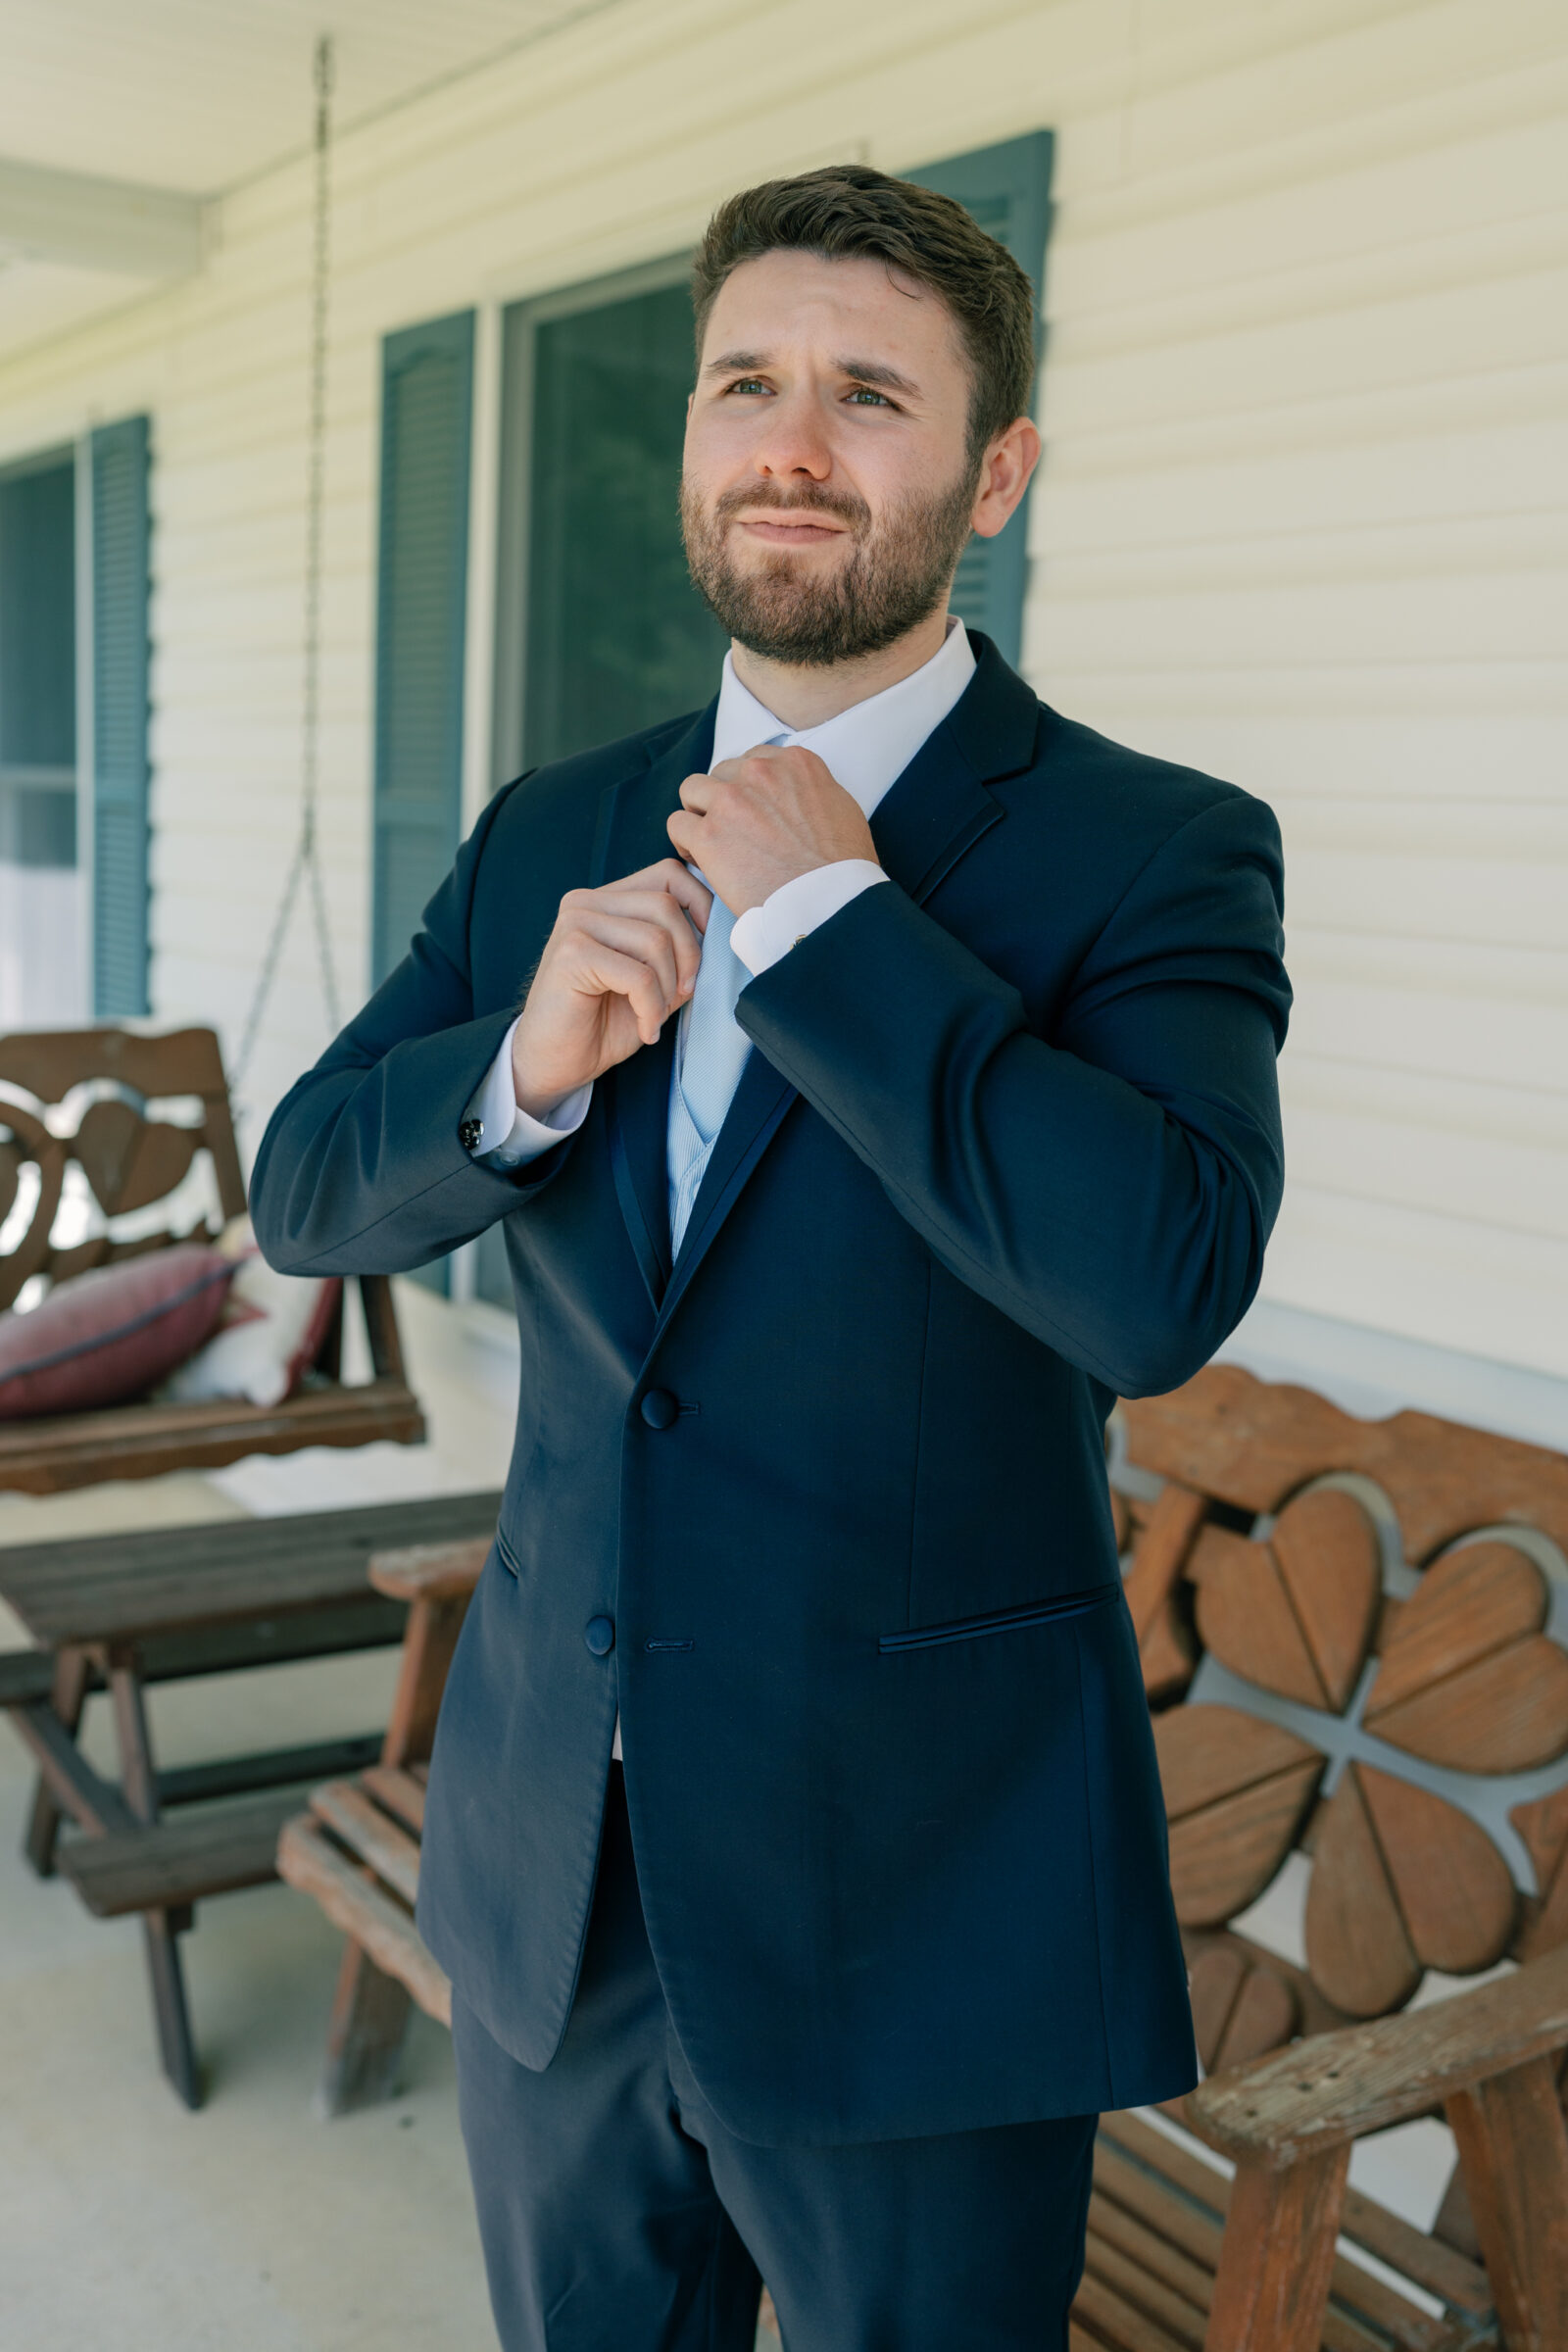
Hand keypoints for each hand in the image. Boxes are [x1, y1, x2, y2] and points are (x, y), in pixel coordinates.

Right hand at [510, 860, 710, 1116]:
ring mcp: (575, 924)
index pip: (669, 874)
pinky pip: (639, 975)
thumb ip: (678, 951)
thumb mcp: (654, 980)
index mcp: (607, 900)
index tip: (708, 950)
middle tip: (681, 996)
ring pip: (656, 940)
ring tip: (655, 1016)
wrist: (553, 1063)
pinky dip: (651, 1008)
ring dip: (668, 988)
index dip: (701, 906)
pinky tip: (644, 1028)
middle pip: (667, 905)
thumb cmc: (602, 1023)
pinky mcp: (571, 954)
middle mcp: (586, 902)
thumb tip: (719, 934)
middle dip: (689, 957)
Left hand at [667, 744, 876, 915]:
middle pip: (721, 773)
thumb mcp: (841, 806)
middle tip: (733, 831)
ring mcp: (730, 801)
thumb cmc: (843, 864)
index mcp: (794, 762)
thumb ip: (811, 789)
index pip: (753, 760)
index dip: (748, 788)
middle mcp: (759, 772)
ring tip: (711, 842)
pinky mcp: (708, 834)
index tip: (752, 812)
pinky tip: (700, 858)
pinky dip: (684, 841)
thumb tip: (797, 794)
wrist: (829, 899)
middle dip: (723, 800)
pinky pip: (677, 824)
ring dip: (698, 814)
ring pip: (692, 791)